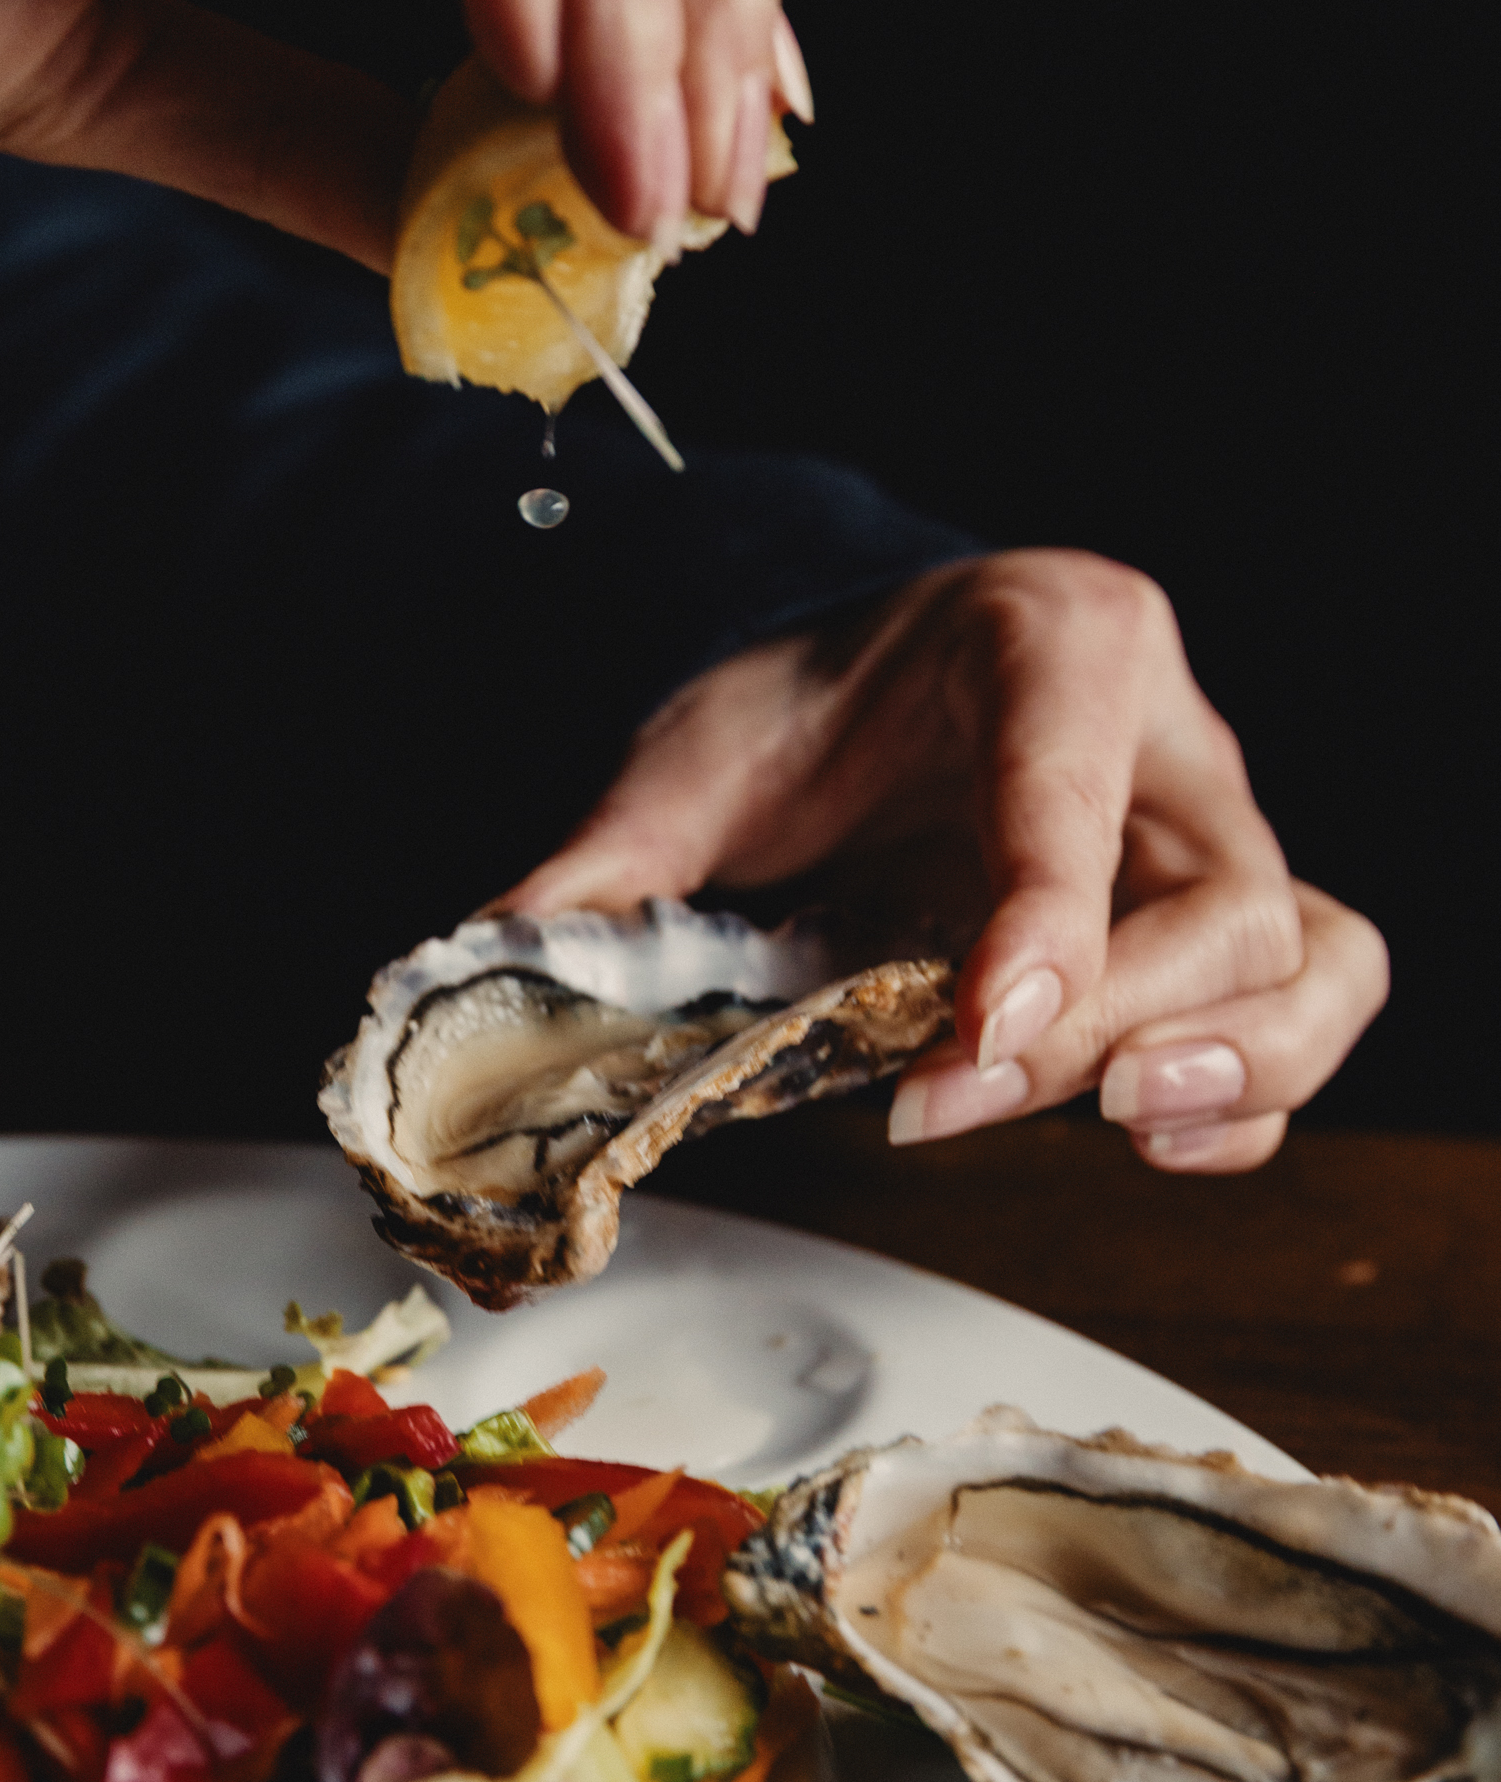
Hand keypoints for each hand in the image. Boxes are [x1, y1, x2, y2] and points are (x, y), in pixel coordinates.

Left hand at [497, 551, 1387, 1169]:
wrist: (864, 676)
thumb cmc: (802, 708)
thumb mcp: (692, 763)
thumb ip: (601, 871)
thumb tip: (472, 975)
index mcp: (1042, 644)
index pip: (1072, 791)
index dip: (1045, 921)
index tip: (975, 1033)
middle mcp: (1161, 731)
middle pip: (1221, 899)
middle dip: (1114, 1024)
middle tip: (963, 1094)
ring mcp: (1207, 827)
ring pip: (1310, 951)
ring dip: (1242, 1065)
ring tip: (1124, 1130)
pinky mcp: (1217, 912)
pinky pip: (1306, 999)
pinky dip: (1258, 1089)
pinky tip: (1153, 1137)